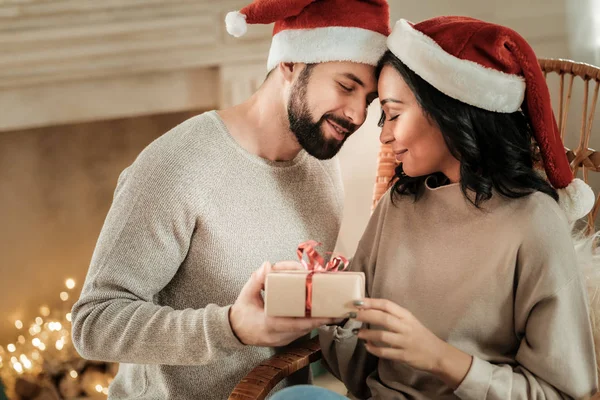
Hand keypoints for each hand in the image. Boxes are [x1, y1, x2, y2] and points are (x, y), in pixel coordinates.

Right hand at [229, 261, 336, 346]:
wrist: (234, 331)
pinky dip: (310, 322)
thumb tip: (267, 265)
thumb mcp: (246, 294)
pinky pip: (301, 331)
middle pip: (305, 327)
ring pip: (305, 330)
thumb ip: (256, 280)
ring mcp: (282, 340)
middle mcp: (277, 335)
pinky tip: (320, 314)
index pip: (293, 323)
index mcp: (268, 324)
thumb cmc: (241, 312)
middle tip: (337, 309)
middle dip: (321, 318)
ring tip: (333, 310)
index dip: (312, 319)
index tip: (327, 314)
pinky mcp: (285, 339)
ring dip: (318, 320)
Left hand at [352, 298, 471, 387]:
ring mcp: (405, 342)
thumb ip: (393, 315)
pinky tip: (367, 346)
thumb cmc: (419, 335)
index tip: (357, 301)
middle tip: (352, 315)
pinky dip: (374, 349)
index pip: (387, 305)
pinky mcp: (404, 356)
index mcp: (406, 316)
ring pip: (383, 335)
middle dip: (366, 315)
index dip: (371, 302)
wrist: (437, 354)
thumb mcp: (409, 321)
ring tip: (357, 333)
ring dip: (367, 333)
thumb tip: (369, 309)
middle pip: (383, 318)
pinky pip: (385, 352)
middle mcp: (406, 327)